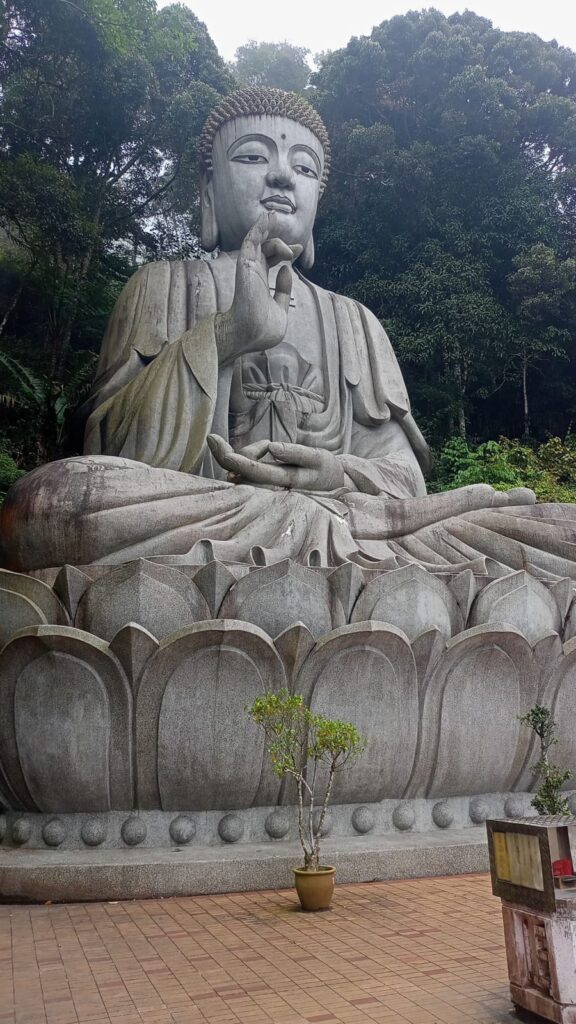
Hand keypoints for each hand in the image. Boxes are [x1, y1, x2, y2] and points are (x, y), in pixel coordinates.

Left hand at [207, 436, 344, 491]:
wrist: (334, 486)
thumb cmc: (326, 470)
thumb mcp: (318, 458)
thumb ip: (296, 453)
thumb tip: (273, 446)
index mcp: (285, 481)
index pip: (255, 471)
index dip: (235, 459)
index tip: (215, 443)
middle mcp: (272, 488)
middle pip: (239, 471)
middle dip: (231, 454)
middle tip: (215, 439)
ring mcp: (266, 488)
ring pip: (242, 468)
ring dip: (248, 453)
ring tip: (270, 447)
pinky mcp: (263, 485)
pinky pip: (247, 469)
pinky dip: (251, 457)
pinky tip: (267, 453)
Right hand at [215, 212, 301, 365]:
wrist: (252, 334)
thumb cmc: (262, 329)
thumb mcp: (280, 310)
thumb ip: (283, 291)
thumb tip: (287, 270)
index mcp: (260, 284)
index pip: (271, 262)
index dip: (285, 253)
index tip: (298, 250)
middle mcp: (253, 274)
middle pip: (266, 250)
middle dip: (281, 243)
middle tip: (297, 245)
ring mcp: (249, 268)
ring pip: (259, 241)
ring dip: (270, 231)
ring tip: (279, 221)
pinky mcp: (246, 263)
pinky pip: (251, 240)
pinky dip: (259, 227)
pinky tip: (268, 217)